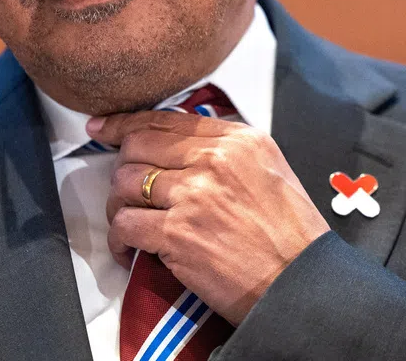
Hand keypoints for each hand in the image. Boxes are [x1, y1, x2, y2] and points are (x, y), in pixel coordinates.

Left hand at [86, 111, 329, 325]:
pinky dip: (118, 240)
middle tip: (126, 190)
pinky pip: (124, 226)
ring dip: (118, 205)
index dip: (125, 123)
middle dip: (122, 168)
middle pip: (137, 147)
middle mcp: (214, 161)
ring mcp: (193, 196)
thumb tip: (181, 146)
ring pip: (124, 184)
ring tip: (131, 222)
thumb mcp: (269, 170)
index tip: (103, 128)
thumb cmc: (291, 237)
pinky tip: (128, 250)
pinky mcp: (178, 234)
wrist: (302, 285)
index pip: (165, 120)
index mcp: (238, 140)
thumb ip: (227, 151)